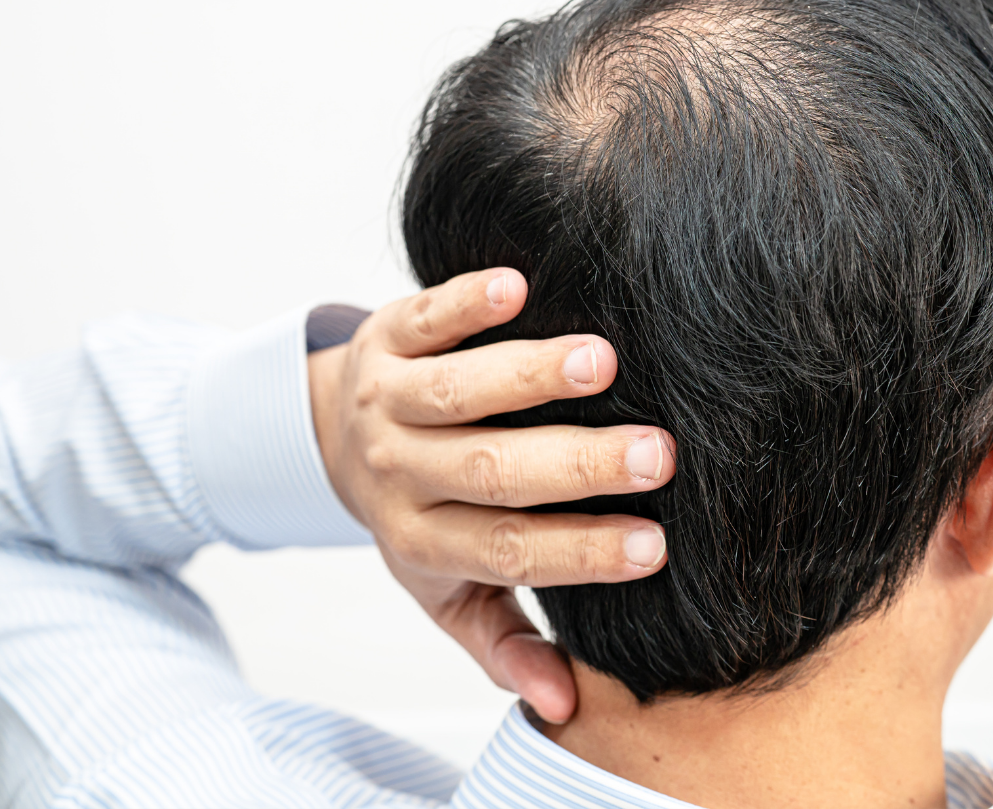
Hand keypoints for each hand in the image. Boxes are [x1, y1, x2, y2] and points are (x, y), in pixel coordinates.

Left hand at [308, 268, 674, 722]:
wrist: (332, 436)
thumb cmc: (415, 513)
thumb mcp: (446, 589)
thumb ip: (500, 642)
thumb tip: (563, 704)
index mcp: (422, 539)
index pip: (507, 550)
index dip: (580, 554)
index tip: (657, 546)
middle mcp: (399, 471)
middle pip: (489, 473)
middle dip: (576, 467)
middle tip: (660, 454)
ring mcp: (388, 399)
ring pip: (457, 393)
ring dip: (528, 378)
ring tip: (603, 362)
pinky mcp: (387, 338)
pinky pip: (424, 320)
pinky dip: (465, 304)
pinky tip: (517, 287)